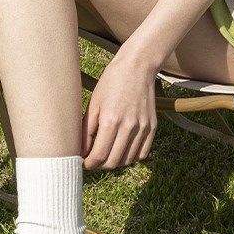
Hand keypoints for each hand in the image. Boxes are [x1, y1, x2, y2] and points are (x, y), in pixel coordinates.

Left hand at [81, 54, 157, 169]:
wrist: (137, 68)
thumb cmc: (111, 83)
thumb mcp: (93, 104)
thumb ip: (87, 130)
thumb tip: (81, 151)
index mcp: (111, 121)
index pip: (99, 155)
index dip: (89, 164)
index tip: (83, 163)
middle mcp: (129, 127)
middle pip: (113, 162)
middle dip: (100, 165)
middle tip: (92, 160)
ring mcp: (143, 128)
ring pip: (127, 160)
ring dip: (115, 162)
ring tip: (106, 154)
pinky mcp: (152, 127)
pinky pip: (142, 153)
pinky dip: (130, 156)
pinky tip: (121, 149)